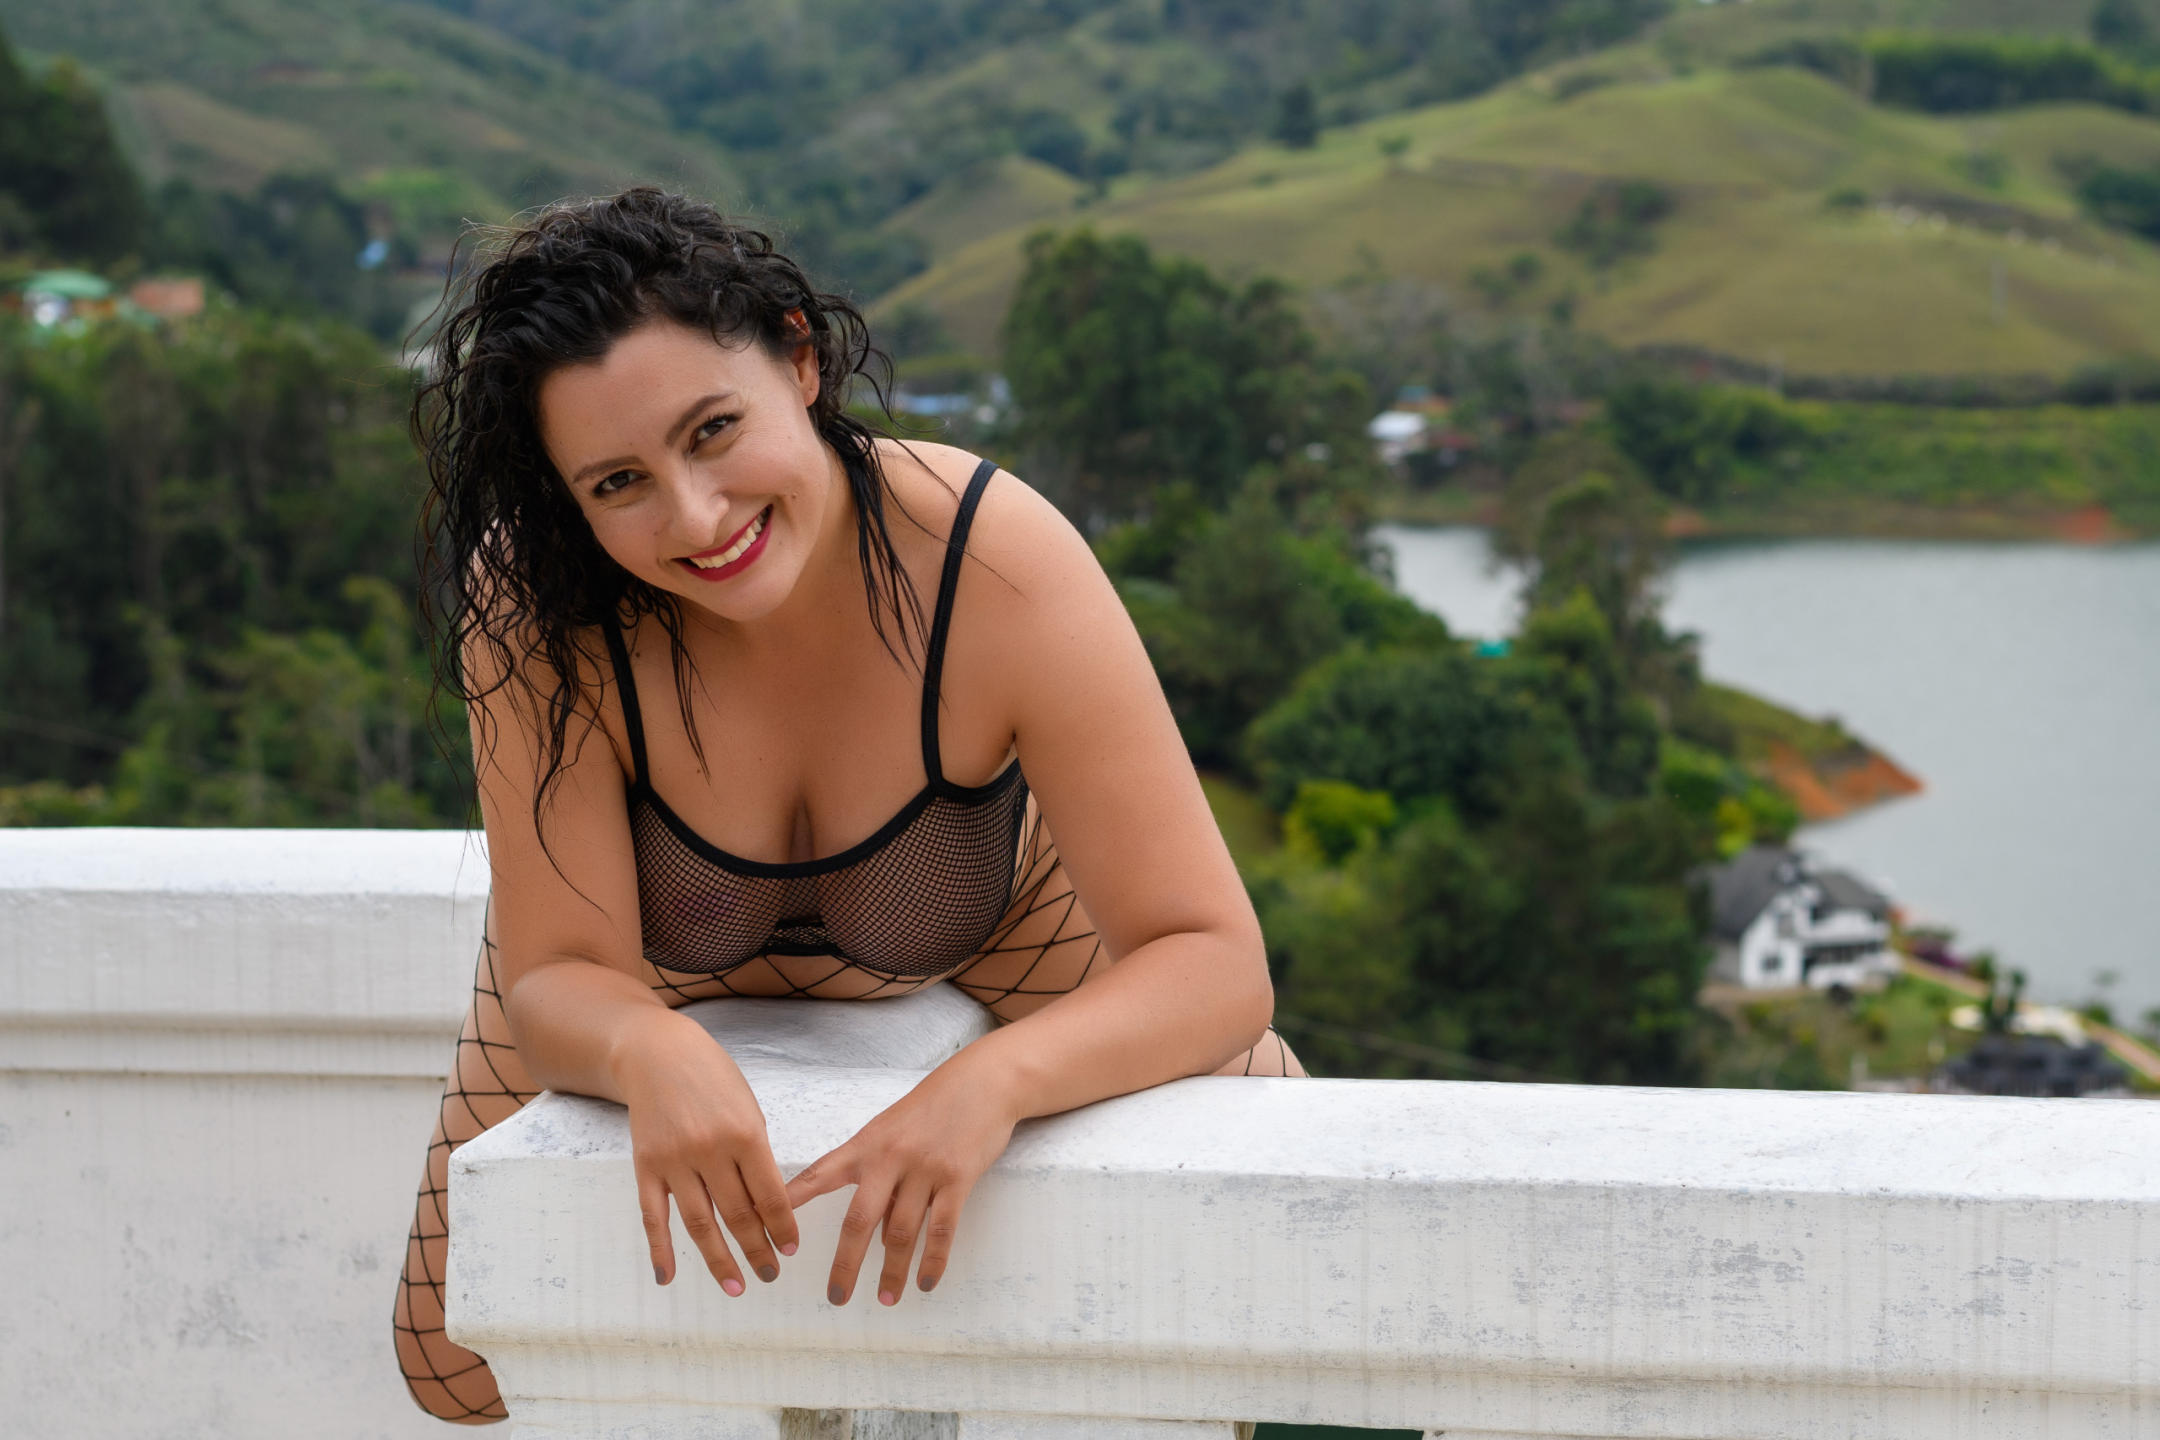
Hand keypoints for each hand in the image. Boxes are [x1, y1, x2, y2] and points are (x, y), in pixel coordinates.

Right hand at [620, 1013, 800, 1294]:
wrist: (658, 1054)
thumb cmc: (713, 1078)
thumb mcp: (747, 1107)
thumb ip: (756, 1154)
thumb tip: (767, 1205)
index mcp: (745, 1133)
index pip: (769, 1194)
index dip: (782, 1227)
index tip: (791, 1249)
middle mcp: (709, 1150)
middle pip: (737, 1214)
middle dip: (757, 1249)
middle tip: (770, 1275)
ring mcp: (674, 1160)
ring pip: (699, 1223)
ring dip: (718, 1259)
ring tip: (735, 1287)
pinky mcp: (646, 1165)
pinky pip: (653, 1215)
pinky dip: (661, 1248)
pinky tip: (668, 1276)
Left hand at [785, 1052, 1022, 1306]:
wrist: (982, 1082)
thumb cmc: (933, 1106)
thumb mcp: (892, 1130)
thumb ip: (877, 1174)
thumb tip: (873, 1231)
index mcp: (866, 1144)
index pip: (819, 1175)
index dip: (791, 1204)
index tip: (764, 1230)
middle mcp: (889, 1158)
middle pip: (859, 1220)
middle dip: (846, 1263)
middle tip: (836, 1297)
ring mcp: (924, 1169)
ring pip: (901, 1232)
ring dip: (892, 1271)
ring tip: (885, 1299)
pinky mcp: (957, 1178)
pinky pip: (941, 1229)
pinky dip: (932, 1261)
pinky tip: (925, 1282)